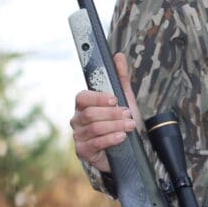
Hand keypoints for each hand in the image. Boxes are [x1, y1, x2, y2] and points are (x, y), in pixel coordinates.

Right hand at [70, 52, 139, 173]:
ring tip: (130, 126)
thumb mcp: (124, 98)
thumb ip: (120, 77)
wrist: (125, 149)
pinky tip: (121, 137)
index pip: (82, 97)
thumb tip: (118, 56)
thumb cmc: (120, 122)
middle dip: (113, 114)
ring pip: (95, 128)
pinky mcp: (83, 150)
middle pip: (91, 113)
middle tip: (129, 115)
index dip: (98, 98)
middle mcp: (78, 119)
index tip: (115, 99)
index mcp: (84, 105)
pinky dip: (111, 139)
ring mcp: (79, 135)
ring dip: (116, 126)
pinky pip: (95, 143)